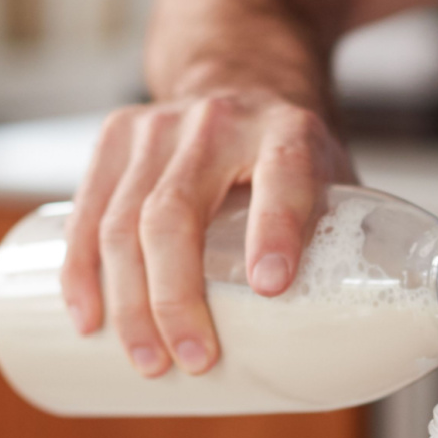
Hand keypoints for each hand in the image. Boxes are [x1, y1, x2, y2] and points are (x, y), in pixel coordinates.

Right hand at [60, 91, 354, 376]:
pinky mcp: (114, 137)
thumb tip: (356, 343)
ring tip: (148, 360)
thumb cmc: (295, 156)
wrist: (243, 77)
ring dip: (129, 301)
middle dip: (178, 296)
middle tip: (194, 359)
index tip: (271, 288)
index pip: (281, 177)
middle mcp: (220, 123)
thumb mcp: (335, 180)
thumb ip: (348, 243)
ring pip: (124, 220)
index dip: (275, 231)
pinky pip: (86, 212)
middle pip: (177, 213)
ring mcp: (158, 127)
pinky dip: (82, 272)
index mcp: (288, 132)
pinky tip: (88, 319)